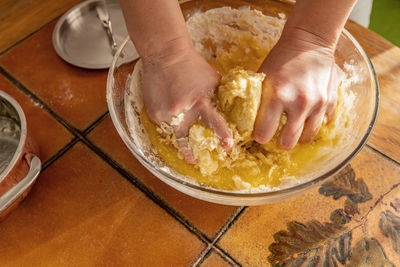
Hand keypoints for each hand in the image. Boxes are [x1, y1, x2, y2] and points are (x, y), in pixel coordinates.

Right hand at [142, 44, 232, 162]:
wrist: (165, 54)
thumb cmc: (192, 65)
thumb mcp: (212, 80)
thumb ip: (218, 97)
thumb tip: (227, 109)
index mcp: (200, 102)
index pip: (214, 123)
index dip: (222, 136)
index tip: (228, 147)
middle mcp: (182, 112)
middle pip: (186, 140)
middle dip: (190, 153)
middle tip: (193, 160)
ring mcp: (165, 114)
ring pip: (173, 131)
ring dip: (177, 132)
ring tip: (176, 131)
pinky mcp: (153, 113)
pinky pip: (162, 123)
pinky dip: (167, 118)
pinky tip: (168, 105)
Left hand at [253, 30, 338, 149]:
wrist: (309, 41)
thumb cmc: (281, 59)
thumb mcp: (262, 77)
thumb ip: (258, 100)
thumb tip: (247, 120)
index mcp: (276, 96)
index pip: (264, 134)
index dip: (260, 136)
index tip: (260, 132)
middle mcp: (298, 103)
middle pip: (288, 142)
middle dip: (281, 142)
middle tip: (278, 136)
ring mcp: (317, 104)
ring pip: (307, 137)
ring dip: (299, 135)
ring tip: (293, 127)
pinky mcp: (331, 102)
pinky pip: (324, 124)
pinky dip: (316, 123)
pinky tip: (308, 116)